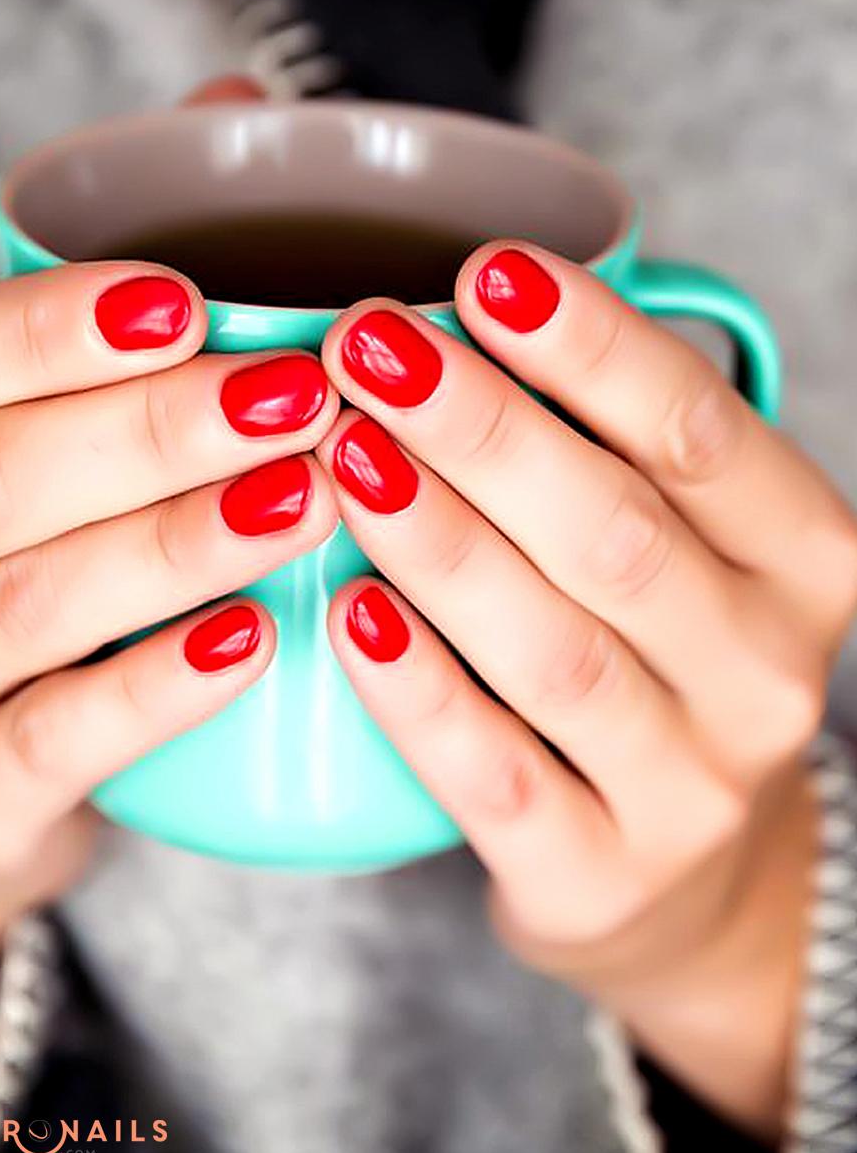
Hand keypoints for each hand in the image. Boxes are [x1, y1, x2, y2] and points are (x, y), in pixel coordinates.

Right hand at [0, 263, 337, 912]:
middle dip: (157, 429)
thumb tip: (283, 354)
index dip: (53, 328)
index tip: (185, 303)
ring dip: (179, 542)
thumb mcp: (28, 514)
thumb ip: (105, 436)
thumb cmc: (16, 623)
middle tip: (295, 400)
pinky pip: (55, 739)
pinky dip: (159, 685)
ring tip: (303, 500)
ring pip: (32, 601)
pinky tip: (255, 639)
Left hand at [315, 242, 856, 1137]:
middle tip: (369, 351)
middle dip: (485, 431)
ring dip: (443, 545)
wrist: (671, 870)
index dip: (592, 348)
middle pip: (619, 535)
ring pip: (557, 654)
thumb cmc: (649, 658)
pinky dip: (422, 696)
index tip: (484, 272)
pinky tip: (350, 619)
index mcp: (807, 561)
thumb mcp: (677, 546)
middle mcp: (768, 676)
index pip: (702, 435)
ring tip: (344, 458)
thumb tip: (456, 311)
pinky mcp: (599, 880)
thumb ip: (609, 446)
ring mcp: (691, 791)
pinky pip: (499, 780)